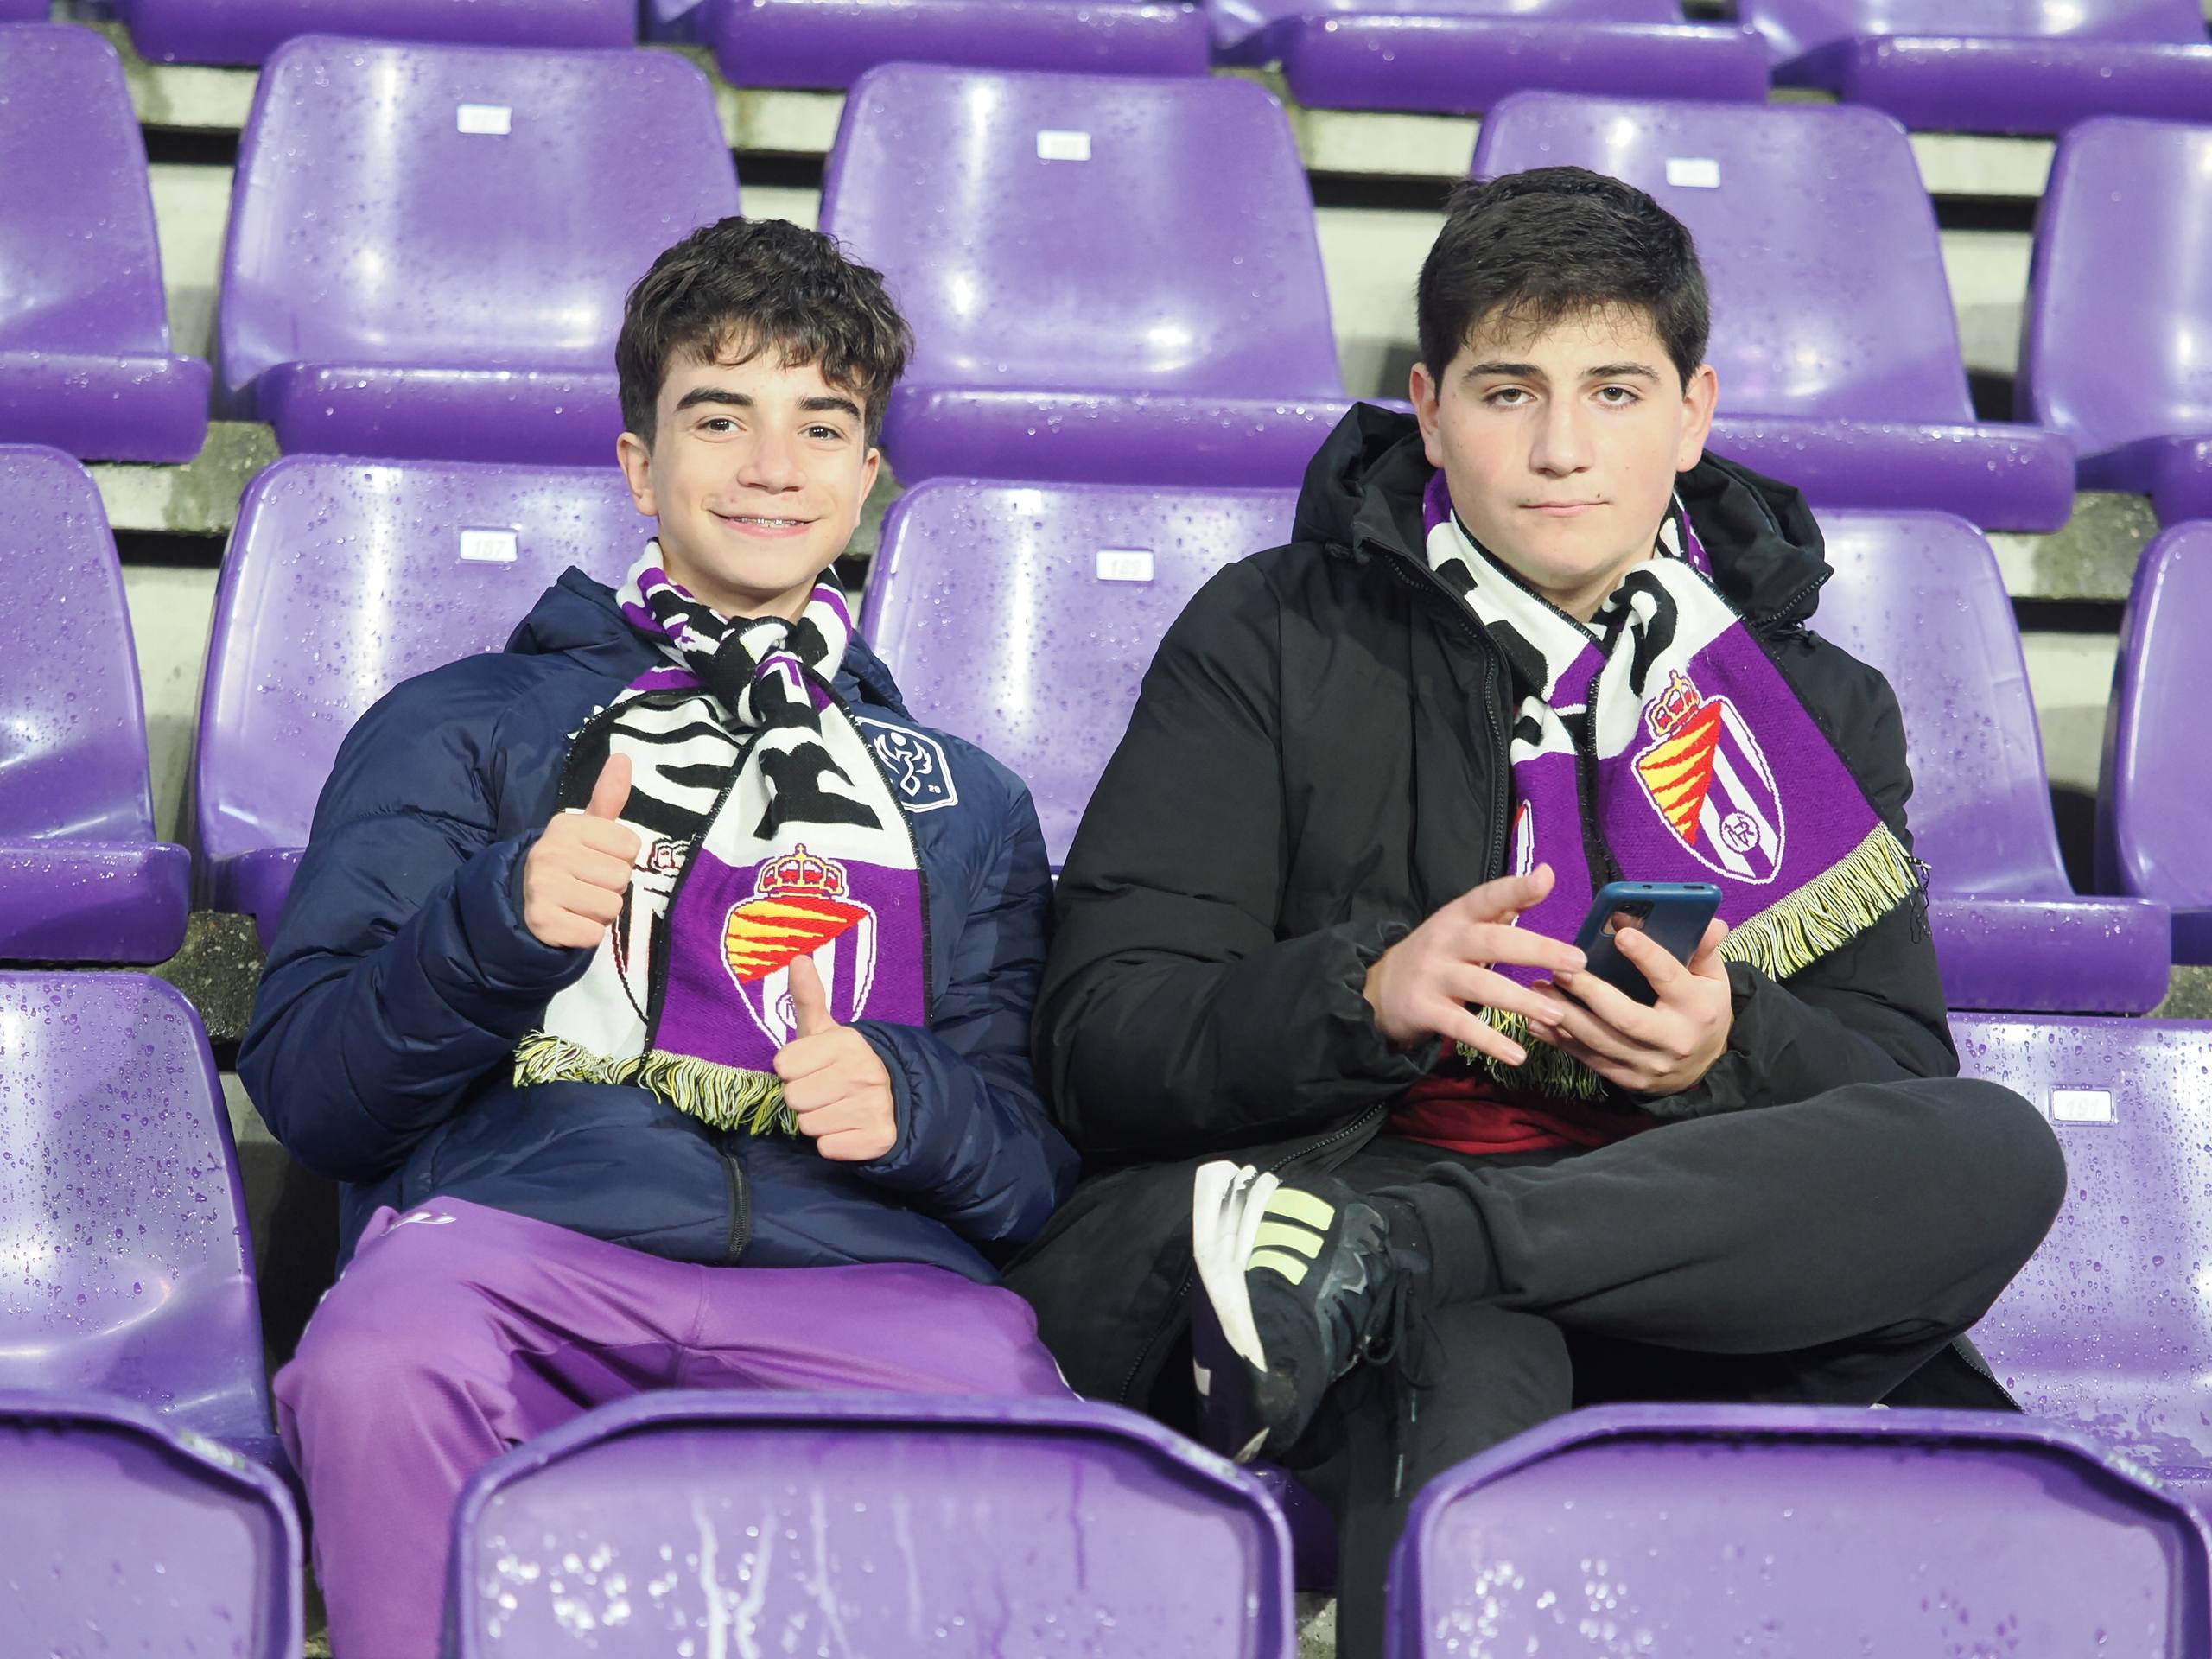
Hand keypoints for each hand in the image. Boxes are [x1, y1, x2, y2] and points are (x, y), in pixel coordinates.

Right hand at [522, 753, 641, 948]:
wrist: (518, 904)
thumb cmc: (565, 863)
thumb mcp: (585, 829)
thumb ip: (607, 797)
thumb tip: (623, 757)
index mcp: (566, 826)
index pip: (631, 845)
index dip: (620, 859)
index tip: (595, 861)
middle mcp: (551, 852)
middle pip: (622, 878)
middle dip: (610, 888)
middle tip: (584, 887)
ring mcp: (543, 887)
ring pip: (611, 907)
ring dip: (599, 913)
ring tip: (576, 904)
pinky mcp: (542, 922)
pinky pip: (593, 934)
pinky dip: (586, 935)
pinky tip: (568, 923)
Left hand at [773, 954, 898, 1161]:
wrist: (897, 1098)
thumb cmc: (847, 1063)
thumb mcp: (827, 1031)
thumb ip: (809, 998)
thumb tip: (797, 958)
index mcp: (847, 1042)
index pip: (784, 1066)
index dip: (794, 1071)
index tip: (813, 1069)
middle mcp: (863, 1071)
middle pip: (793, 1098)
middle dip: (804, 1099)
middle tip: (826, 1092)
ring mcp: (874, 1106)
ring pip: (808, 1125)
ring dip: (818, 1122)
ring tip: (838, 1109)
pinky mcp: (879, 1138)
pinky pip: (828, 1148)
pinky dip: (834, 1144)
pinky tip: (849, 1128)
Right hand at [1362, 865, 1588, 1067]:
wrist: (1378, 988)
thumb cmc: (1436, 954)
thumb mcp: (1462, 924)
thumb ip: (1503, 905)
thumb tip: (1545, 874)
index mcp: (1457, 917)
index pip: (1486, 897)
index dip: (1515, 888)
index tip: (1545, 879)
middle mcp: (1445, 942)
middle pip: (1492, 942)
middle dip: (1536, 951)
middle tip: (1576, 963)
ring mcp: (1433, 977)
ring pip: (1480, 986)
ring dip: (1520, 1000)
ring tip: (1557, 1014)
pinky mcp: (1424, 1010)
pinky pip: (1461, 1026)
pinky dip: (1489, 1041)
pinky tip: (1517, 1054)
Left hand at [1528, 918, 1733, 1095]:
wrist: (1706, 1067)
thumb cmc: (1702, 1009)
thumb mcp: (1712, 978)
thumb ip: (1704, 949)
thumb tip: (1708, 922)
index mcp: (1697, 1007)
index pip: (1670, 978)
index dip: (1646, 956)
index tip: (1620, 934)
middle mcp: (1673, 1039)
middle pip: (1627, 1017)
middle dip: (1590, 992)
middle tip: (1561, 969)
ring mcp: (1649, 1064)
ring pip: (1600, 1042)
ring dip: (1565, 1015)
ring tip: (1540, 989)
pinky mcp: (1628, 1079)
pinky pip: (1589, 1059)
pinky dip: (1560, 1041)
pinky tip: (1537, 1021)